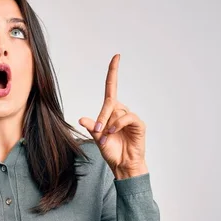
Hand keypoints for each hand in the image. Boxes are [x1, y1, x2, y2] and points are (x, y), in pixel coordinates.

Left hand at [79, 54, 147, 178]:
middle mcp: (121, 111)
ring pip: (117, 111)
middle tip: (97, 130)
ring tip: (106, 138)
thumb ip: (91, 127)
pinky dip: (118, 124)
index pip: (111, 87)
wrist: (123, 164)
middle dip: (102, 116)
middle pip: (109, 102)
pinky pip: (127, 117)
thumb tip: (81, 118)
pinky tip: (113, 132)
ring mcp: (130, 117)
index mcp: (111, 111)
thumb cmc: (111, 151)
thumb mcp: (96, 138)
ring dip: (108, 124)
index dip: (113, 72)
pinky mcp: (138, 124)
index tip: (116, 56)